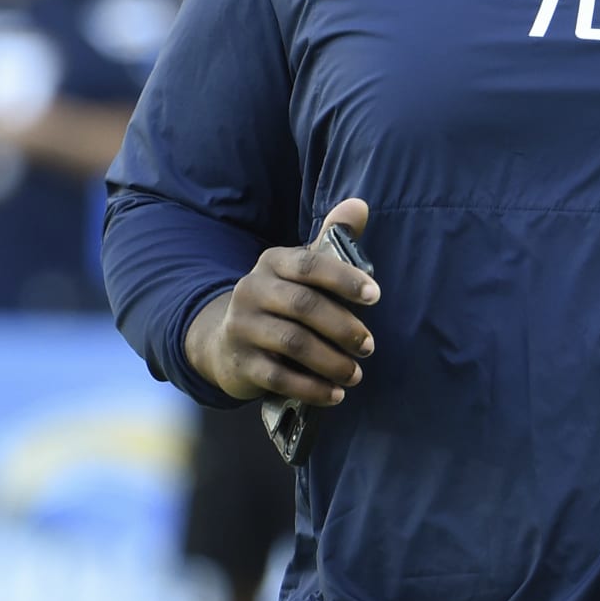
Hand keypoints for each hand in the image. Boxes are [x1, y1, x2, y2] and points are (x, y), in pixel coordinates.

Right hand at [186, 198, 378, 405]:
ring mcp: (242, 327)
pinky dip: (311, 388)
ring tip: (356, 374)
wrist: (223, 341)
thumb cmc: (280, 301)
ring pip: (293, 343)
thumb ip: (332, 239)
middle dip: (343, 327)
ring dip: (331, 361)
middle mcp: (252, 289)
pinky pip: (279, 377)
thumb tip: (361, 205)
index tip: (376, 296)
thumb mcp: (301, 269)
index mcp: (272, 262)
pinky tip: (335, 395)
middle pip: (304, 306)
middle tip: (369, 346)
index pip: (308, 264)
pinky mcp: (240, 362)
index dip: (344, 279)